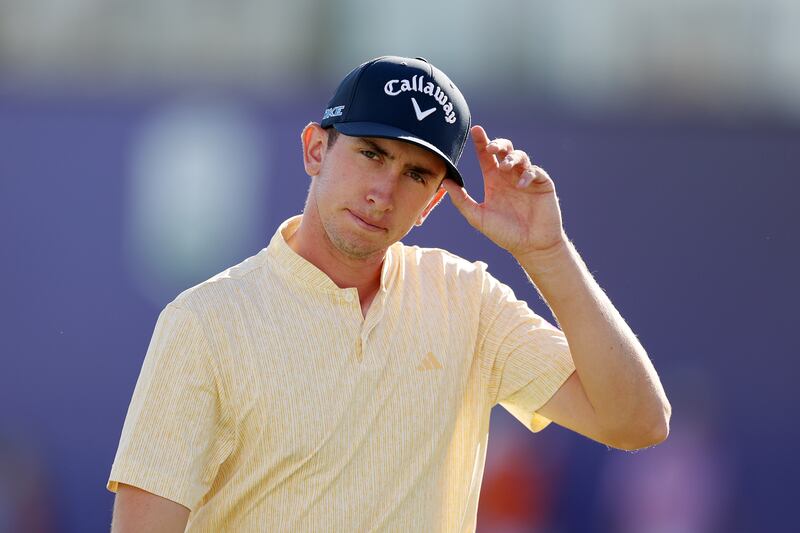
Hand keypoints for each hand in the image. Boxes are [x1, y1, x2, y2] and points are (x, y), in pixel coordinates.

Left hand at [441, 125, 565, 257]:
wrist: (531, 247)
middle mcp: (509, 177)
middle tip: (490, 148)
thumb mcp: (478, 217)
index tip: (475, 131)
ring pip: (520, 157)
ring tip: (504, 167)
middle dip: (498, 144)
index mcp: (494, 181)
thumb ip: (461, 200)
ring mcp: (526, 179)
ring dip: (512, 158)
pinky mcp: (542, 184)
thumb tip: (444, 181)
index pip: (486, 157)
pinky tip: (520, 185)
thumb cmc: (504, 233)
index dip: (481, 143)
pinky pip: (535, 172)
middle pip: (504, 150)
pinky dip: (527, 175)